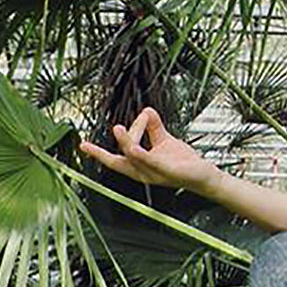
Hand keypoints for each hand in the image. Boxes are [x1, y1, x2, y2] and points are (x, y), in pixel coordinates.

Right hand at [79, 106, 218, 192]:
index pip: (115, 160)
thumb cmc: (183, 162)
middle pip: (118, 163)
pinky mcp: (166, 171)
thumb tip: (146, 110)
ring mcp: (154, 174)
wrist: (203, 175)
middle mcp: (143, 173)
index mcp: (140, 166)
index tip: (82, 145)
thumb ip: (154, 127)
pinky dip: (141, 154)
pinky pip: (151, 161)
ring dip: (125, 142)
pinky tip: (134, 147)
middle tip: (89, 143)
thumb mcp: (164, 142)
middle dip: (101, 154)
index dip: (98, 154)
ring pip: (134, 156)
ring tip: (118, 129)